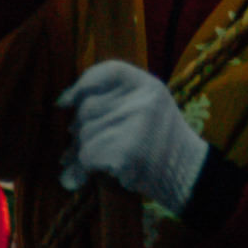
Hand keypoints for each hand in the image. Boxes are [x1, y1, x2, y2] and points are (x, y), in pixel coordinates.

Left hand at [57, 60, 208, 214]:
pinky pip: (87, 155)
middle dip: (79, 129)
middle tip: (79, 146)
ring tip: (87, 164)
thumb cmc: (158, 142)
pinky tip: (86, 177)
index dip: (83, 83)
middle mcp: (144, 100)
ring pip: (85, 134)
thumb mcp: (147, 107)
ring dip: (80, 153)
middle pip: (89, 107)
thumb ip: (114, 99)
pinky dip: (81, 170)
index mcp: (149, 85)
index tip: (64, 102)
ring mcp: (138, 123)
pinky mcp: (128, 150)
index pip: (109, 71)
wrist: (185, 174)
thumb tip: (62, 103)